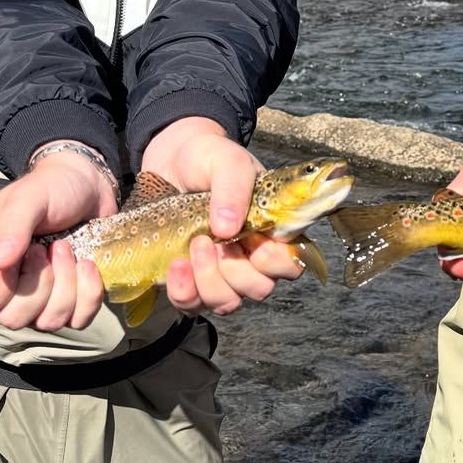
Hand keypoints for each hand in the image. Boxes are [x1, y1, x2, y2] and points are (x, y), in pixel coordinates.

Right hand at [0, 146, 117, 328]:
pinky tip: (88, 264)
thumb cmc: (50, 190)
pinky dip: (88, 293)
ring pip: (48, 322)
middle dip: (39, 283)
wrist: (89, 187)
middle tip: (47, 247)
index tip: (20, 256)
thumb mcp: (28, 198)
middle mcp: (8, 291)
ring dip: (66, 284)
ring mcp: (40, 301)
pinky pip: (78, 320)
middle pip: (13, 320)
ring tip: (67, 249)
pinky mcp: (72, 302)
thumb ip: (11, 226)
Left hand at [141, 116, 306, 314]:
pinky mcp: (190, 280)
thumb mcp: (228, 161)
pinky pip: (193, 305)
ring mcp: (221, 272)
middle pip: (258, 289)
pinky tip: (175, 267)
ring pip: (227, 302)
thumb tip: (228, 228)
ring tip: (192, 247)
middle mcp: (251, 257)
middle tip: (208, 239)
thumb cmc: (209, 157)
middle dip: (233, 271)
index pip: (290, 264)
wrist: (172, 159)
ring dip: (208, 282)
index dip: (274, 262)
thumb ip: (234, 188)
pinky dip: (183, 292)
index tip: (252, 240)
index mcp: (272, 230)